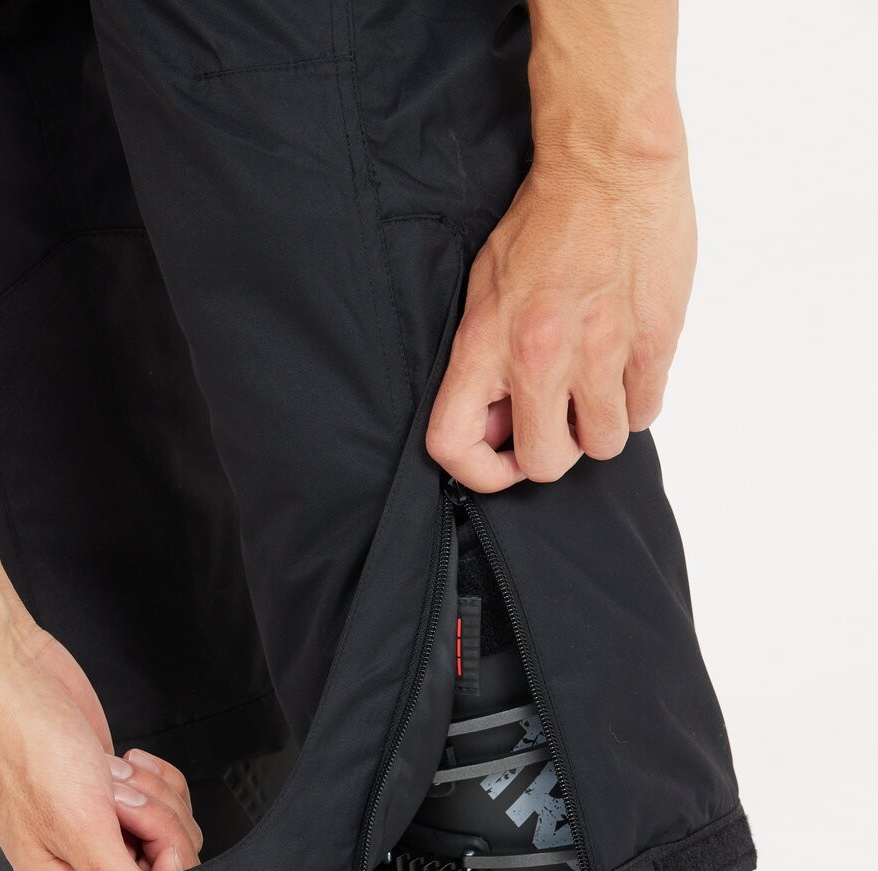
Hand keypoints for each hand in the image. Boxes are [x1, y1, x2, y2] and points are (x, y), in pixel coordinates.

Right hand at [0, 627, 201, 870]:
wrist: (10, 679)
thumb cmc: (21, 747)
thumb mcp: (80, 829)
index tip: (152, 858)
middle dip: (159, 831)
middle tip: (120, 806)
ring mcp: (102, 834)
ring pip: (172, 838)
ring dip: (154, 799)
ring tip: (110, 781)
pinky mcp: (117, 801)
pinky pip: (166, 805)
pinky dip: (154, 779)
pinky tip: (121, 766)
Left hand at [427, 149, 696, 491]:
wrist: (609, 161)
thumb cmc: (546, 217)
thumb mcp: (488, 284)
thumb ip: (488, 358)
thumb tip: (500, 419)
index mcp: (488, 341)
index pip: (456, 445)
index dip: (478, 471)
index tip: (500, 459)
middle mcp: (540, 356)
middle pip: (545, 463)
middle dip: (552, 449)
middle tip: (559, 419)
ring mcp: (600, 352)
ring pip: (602, 445)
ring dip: (599, 425)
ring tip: (597, 384)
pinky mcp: (652, 342)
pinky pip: (645, 412)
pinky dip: (636, 400)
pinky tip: (627, 365)